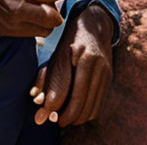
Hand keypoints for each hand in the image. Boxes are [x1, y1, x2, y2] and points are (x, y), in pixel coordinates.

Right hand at [0, 0, 83, 37]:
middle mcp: (12, 2)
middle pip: (51, 14)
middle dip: (61, 4)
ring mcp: (10, 20)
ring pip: (47, 27)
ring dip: (51, 16)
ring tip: (45, 3)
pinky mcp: (8, 31)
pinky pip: (37, 33)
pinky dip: (41, 24)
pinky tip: (34, 11)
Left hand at [31, 3, 114, 126]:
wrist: (96, 26)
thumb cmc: (71, 41)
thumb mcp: (57, 55)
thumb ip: (47, 79)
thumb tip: (37, 104)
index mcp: (82, 56)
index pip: (69, 91)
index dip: (56, 108)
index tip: (46, 116)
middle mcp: (97, 65)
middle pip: (81, 103)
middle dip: (67, 117)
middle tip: (55, 119)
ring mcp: (106, 72)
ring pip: (92, 108)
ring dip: (77, 117)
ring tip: (65, 116)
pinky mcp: (109, 78)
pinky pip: (99, 105)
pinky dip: (87, 113)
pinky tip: (77, 110)